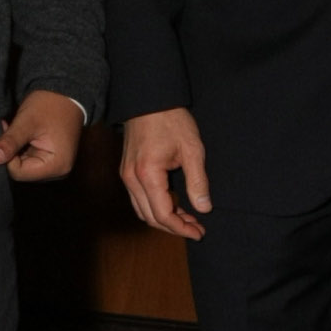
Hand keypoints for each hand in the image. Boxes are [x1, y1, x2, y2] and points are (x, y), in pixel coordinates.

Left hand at [0, 90, 84, 182]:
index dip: (8, 155)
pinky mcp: (52, 160)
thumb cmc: (48, 106)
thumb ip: (10, 142)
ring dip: (18, 150)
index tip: (8, 131)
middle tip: (13, 129)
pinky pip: (31, 161)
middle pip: (22, 171)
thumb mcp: (27, 122)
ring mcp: (56, 166)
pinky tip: (25, 135)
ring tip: (21, 131)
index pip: (19, 172)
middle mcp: (59, 171)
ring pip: (24, 166)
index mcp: (56, 166)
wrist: (65, 93)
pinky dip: (24, 149)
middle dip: (13, 153)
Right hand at [119, 107, 211, 241]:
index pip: (163, 214)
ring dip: (164, 219)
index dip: (181, 228)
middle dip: (174, 227)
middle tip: (196, 228)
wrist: (149, 99)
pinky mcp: (127, 171)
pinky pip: (139, 199)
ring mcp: (126, 175)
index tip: (199, 232)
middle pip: (150, 217)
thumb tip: (204, 207)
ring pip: (142, 211)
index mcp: (148, 174)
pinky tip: (173, 205)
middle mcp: (132, 179)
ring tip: (188, 219)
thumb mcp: (192, 150)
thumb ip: (198, 182)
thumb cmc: (171, 120)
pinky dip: (155, 208)